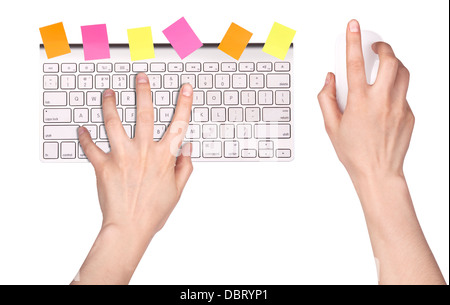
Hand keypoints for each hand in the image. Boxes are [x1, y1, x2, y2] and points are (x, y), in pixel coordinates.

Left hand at [72, 73, 193, 283]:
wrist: (129, 228)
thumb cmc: (153, 211)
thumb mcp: (177, 190)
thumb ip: (184, 166)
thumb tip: (187, 148)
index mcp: (164, 157)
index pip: (178, 124)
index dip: (184, 103)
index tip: (185, 88)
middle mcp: (143, 152)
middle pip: (144, 114)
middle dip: (143, 92)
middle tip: (140, 77)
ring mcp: (122, 156)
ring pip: (113, 122)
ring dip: (110, 104)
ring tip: (108, 93)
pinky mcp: (103, 166)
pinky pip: (90, 147)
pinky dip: (84, 137)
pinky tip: (82, 129)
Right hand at [318, 20, 413, 181]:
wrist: (378, 172)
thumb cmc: (355, 153)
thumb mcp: (331, 126)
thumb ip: (326, 99)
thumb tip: (329, 80)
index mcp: (359, 103)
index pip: (355, 63)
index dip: (353, 41)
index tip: (354, 28)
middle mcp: (382, 101)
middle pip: (389, 61)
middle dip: (383, 47)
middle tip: (375, 47)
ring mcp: (399, 107)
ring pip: (403, 72)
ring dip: (393, 63)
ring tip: (384, 66)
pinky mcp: (409, 114)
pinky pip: (404, 93)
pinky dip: (395, 88)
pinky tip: (384, 99)